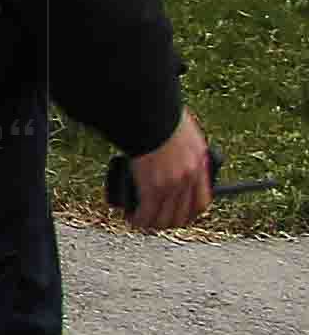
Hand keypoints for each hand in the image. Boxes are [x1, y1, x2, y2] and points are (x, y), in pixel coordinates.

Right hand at [120, 113, 215, 230]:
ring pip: (166, 217)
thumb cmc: (160, 113)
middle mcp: (190, 177)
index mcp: (199, 162)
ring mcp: (173, 184)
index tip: (180, 214)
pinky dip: (139, 219)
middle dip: (170, 222)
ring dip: (153, 223)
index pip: (201, 200)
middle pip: (184, 213)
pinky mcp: (153, 186)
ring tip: (142, 221)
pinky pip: (147, 212)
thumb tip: (169, 150)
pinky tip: (131, 218)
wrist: (149, 111)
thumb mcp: (182, 130)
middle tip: (157, 221)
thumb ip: (181, 145)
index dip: (190, 212)